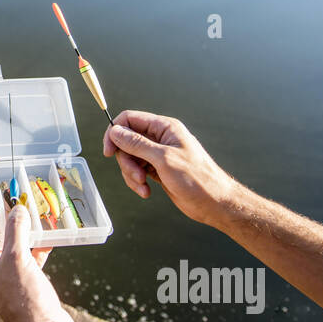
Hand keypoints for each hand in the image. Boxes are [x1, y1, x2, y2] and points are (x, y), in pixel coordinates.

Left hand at [0, 205, 74, 321]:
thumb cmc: (24, 296)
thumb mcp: (17, 258)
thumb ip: (16, 231)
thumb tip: (17, 210)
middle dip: (7, 222)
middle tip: (15, 200)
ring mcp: (13, 278)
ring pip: (17, 248)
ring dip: (25, 233)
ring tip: (33, 213)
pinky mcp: (30, 283)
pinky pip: (32, 259)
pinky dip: (39, 248)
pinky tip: (50, 235)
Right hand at [102, 110, 239, 226]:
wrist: (213, 202)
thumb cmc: (197, 178)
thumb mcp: (163, 159)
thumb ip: (137, 144)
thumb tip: (116, 131)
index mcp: (164, 127)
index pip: (130, 119)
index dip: (115, 132)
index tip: (108, 151)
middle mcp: (160, 138)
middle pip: (126, 141)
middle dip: (126, 161)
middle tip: (136, 176)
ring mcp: (158, 155)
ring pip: (130, 158)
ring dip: (131, 174)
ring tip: (143, 186)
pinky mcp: (158, 170)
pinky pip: (137, 171)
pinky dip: (137, 182)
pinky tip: (146, 191)